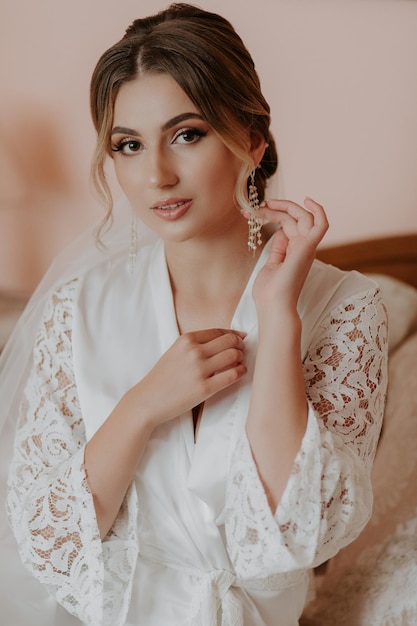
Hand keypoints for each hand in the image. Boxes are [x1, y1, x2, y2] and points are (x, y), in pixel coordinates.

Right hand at [133, 328, 246, 426]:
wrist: (148, 400)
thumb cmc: (163, 377)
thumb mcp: (175, 351)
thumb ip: (195, 344)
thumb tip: (223, 339)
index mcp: (186, 340)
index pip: (219, 331)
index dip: (233, 334)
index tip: (240, 338)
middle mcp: (193, 352)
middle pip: (230, 341)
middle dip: (240, 345)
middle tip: (242, 351)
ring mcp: (199, 370)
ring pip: (233, 356)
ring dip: (241, 358)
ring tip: (240, 362)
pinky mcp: (204, 388)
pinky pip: (232, 375)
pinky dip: (241, 371)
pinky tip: (240, 372)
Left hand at [252, 197, 327, 313]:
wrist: (272, 306)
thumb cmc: (270, 292)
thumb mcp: (271, 265)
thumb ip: (277, 250)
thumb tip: (279, 233)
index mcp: (294, 251)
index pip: (288, 225)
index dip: (272, 215)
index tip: (252, 212)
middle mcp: (303, 247)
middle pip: (295, 218)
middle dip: (276, 208)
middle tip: (258, 206)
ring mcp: (307, 247)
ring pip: (304, 217)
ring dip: (286, 206)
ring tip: (267, 205)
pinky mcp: (307, 248)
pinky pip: (321, 225)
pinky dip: (319, 211)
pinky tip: (308, 200)